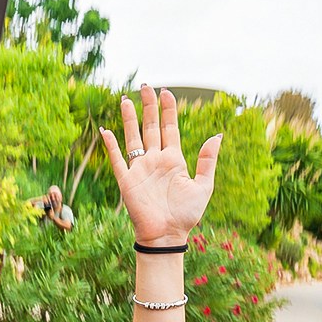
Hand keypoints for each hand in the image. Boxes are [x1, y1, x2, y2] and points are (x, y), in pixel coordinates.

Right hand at [101, 86, 221, 246]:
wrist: (167, 235)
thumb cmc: (187, 215)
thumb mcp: (204, 186)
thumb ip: (207, 161)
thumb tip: (217, 135)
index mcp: (174, 160)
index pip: (170, 128)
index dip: (168, 109)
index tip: (166, 92)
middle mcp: (155, 160)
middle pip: (151, 127)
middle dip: (148, 106)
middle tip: (145, 86)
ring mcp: (140, 169)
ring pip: (133, 137)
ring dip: (129, 119)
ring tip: (125, 99)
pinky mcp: (127, 181)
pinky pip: (117, 159)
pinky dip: (111, 146)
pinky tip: (105, 131)